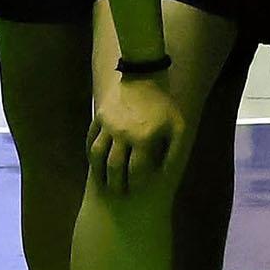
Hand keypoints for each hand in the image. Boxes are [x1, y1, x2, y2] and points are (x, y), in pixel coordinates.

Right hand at [88, 70, 184, 197]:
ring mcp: (108, 125)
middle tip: (116, 192)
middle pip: (114, 166)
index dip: (135, 182)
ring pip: (97, 154)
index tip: (134, 190)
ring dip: (98, 171)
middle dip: (115, 182)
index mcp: (144, 138)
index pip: (136, 169)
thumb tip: (165, 174)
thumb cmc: (164, 104)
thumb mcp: (178, 126)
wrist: (144, 76)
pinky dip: (90, 152)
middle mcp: (123, 134)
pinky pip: (90, 139)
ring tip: (102, 182)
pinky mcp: (99, 117)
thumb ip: (174, 152)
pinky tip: (94, 161)